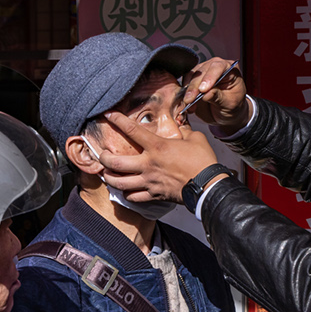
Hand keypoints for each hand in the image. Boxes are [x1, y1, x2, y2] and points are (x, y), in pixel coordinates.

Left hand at [98, 111, 219, 203]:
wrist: (208, 185)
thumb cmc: (203, 160)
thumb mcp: (194, 138)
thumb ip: (183, 130)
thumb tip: (180, 125)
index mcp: (157, 146)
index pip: (132, 130)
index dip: (117, 120)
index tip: (108, 114)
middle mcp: (148, 164)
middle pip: (116, 163)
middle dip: (104, 158)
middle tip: (102, 154)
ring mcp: (149, 181)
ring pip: (120, 182)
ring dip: (110, 178)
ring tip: (107, 174)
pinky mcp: (154, 195)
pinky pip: (133, 197)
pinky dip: (127, 193)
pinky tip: (126, 189)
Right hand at [181, 58, 248, 131]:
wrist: (226, 111)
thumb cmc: (232, 105)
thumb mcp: (230, 104)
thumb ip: (219, 97)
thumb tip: (206, 94)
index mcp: (229, 69)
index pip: (218, 67)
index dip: (209, 77)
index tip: (203, 90)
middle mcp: (216, 66)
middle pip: (202, 71)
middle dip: (195, 86)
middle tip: (190, 100)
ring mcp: (204, 71)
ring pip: (191, 75)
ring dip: (188, 90)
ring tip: (189, 103)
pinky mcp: (194, 78)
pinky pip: (186, 82)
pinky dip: (184, 92)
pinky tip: (187, 102)